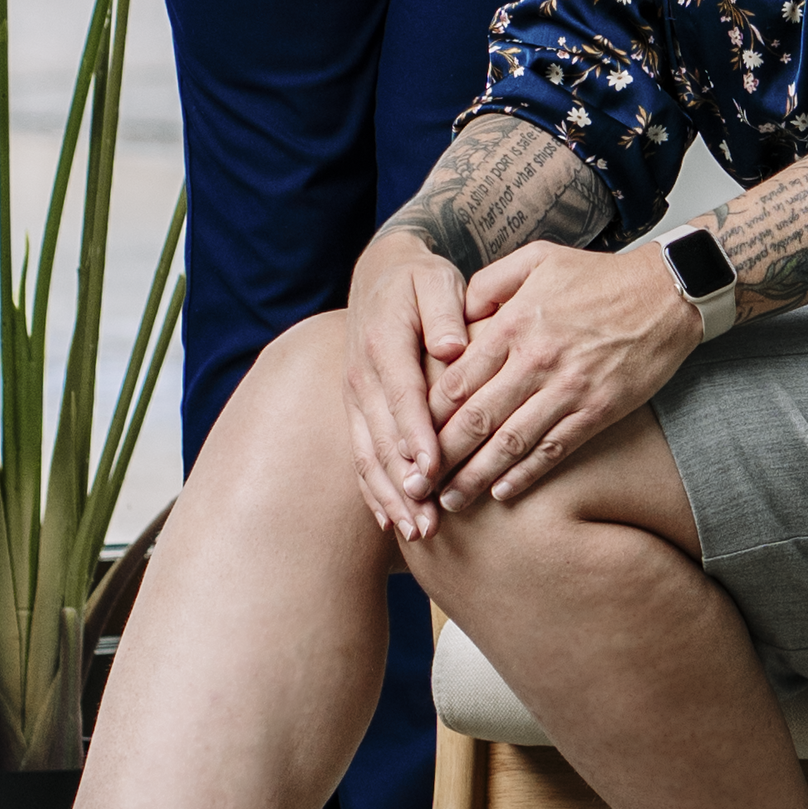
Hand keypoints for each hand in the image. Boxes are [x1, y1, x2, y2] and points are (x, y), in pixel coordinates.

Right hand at [342, 234, 474, 540]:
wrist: (379, 275)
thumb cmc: (418, 281)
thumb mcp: (436, 281)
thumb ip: (444, 312)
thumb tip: (452, 346)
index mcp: (384, 343)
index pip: (402, 396)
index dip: (415, 436)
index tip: (432, 470)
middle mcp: (362, 376)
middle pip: (382, 439)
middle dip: (405, 485)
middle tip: (429, 523)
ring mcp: (355, 397)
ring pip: (369, 456)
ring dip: (392, 497)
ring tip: (419, 533)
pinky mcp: (356, 411)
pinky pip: (361, 456)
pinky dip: (375, 491)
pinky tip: (391, 522)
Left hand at [423, 240, 697, 508]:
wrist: (667, 292)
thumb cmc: (598, 275)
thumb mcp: (537, 258)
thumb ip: (489, 283)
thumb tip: (456, 317)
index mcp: (515, 322)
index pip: (457, 378)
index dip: (426, 414)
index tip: (406, 438)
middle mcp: (537, 359)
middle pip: (476, 418)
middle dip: (441, 457)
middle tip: (416, 484)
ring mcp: (569, 388)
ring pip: (511, 443)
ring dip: (476, 477)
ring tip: (450, 501)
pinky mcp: (598, 410)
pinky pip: (554, 450)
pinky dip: (525, 475)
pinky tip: (502, 493)